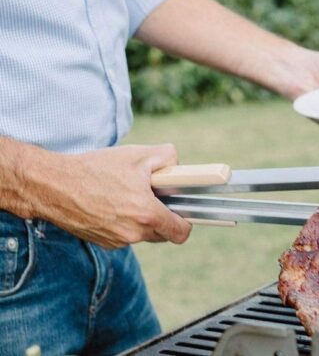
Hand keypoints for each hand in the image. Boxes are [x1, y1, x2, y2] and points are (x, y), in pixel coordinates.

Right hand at [23, 144, 190, 248]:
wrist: (53, 185)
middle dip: (163, 217)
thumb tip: (178, 164)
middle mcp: (133, 233)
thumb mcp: (137, 155)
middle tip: (153, 196)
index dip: (185, 222)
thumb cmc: (96, 169)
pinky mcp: (102, 242)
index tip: (182, 210)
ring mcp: (117, 241)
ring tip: (128, 196)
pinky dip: (124, 223)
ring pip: (142, 234)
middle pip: (162, 234)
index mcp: (146, 214)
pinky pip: (124, 236)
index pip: (180, 233)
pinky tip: (112, 203)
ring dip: (142, 220)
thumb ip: (167, 157)